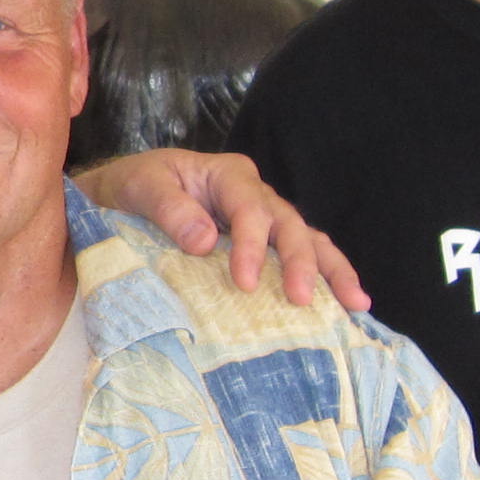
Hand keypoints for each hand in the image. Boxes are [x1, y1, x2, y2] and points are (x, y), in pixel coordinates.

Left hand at [75, 147, 368, 309]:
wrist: (124, 196)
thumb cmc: (133, 188)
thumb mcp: (141, 188)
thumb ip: (170, 210)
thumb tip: (205, 241)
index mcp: (228, 175)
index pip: (250, 208)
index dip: (251, 245)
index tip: (245, 283)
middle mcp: (255, 194)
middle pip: (289, 224)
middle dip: (300, 262)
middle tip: (301, 299)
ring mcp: (265, 218)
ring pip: (308, 239)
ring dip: (332, 270)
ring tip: (356, 303)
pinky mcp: (264, 243)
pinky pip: (300, 255)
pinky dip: (324, 276)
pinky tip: (345, 304)